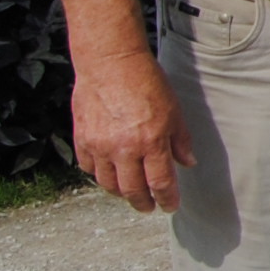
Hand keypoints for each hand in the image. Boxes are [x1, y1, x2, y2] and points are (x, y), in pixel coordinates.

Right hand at [71, 48, 192, 214]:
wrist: (110, 64)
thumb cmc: (146, 82)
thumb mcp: (174, 111)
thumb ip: (180, 141)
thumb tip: (187, 163)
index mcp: (151, 142)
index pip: (160, 183)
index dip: (167, 199)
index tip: (170, 206)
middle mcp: (123, 149)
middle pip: (132, 190)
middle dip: (142, 203)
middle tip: (148, 207)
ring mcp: (99, 146)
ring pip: (107, 183)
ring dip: (120, 192)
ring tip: (129, 192)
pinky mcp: (82, 139)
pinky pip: (88, 168)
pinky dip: (99, 175)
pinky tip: (108, 173)